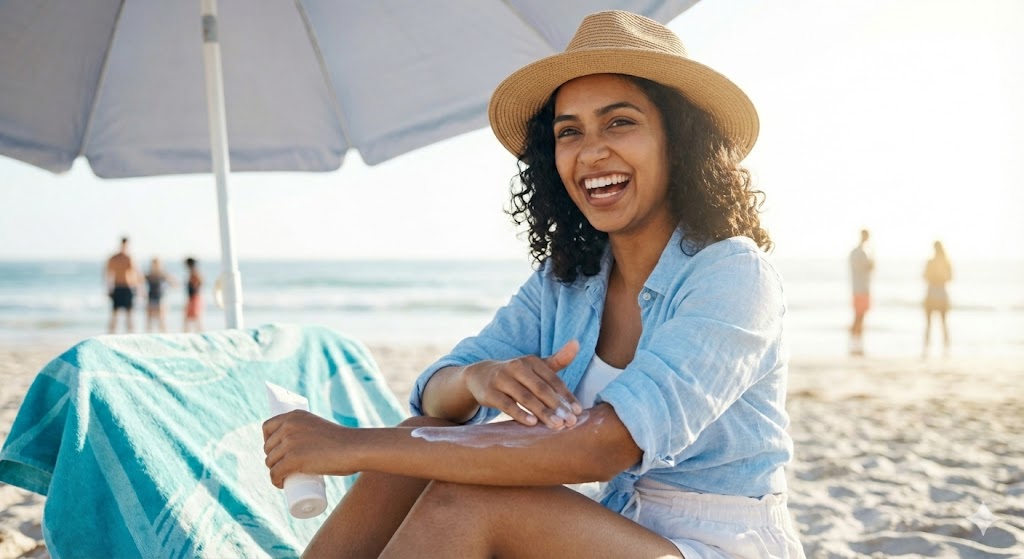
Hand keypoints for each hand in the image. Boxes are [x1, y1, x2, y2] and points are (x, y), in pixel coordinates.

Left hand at [262, 410, 352, 487]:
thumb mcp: (319, 427)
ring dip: (274, 472)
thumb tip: (305, 443)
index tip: (276, 451)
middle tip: (284, 468)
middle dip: (272, 459)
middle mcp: (288, 425)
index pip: (267, 427)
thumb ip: (310, 430)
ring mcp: (289, 442)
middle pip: (268, 447)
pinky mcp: (293, 459)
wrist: (355, 448)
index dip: (267, 441)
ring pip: (271, 462)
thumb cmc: (342, 441)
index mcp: (294, 415)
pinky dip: (275, 481)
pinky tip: (280, 484)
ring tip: (284, 477)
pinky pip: (275, 473)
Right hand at [463, 340, 582, 428]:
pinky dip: (520, 413)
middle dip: (557, 406)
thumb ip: (558, 359)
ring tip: (556, 425)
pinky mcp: (490, 392)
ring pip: (525, 397)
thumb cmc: (516, 374)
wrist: (480, 376)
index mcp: (531, 361)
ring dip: (543, 412)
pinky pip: (507, 404)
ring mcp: (502, 379)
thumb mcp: (535, 366)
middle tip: (570, 422)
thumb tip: (577, 343)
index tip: (578, 411)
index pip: (553, 379)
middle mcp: (517, 367)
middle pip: (541, 388)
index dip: (566, 395)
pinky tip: (532, 423)